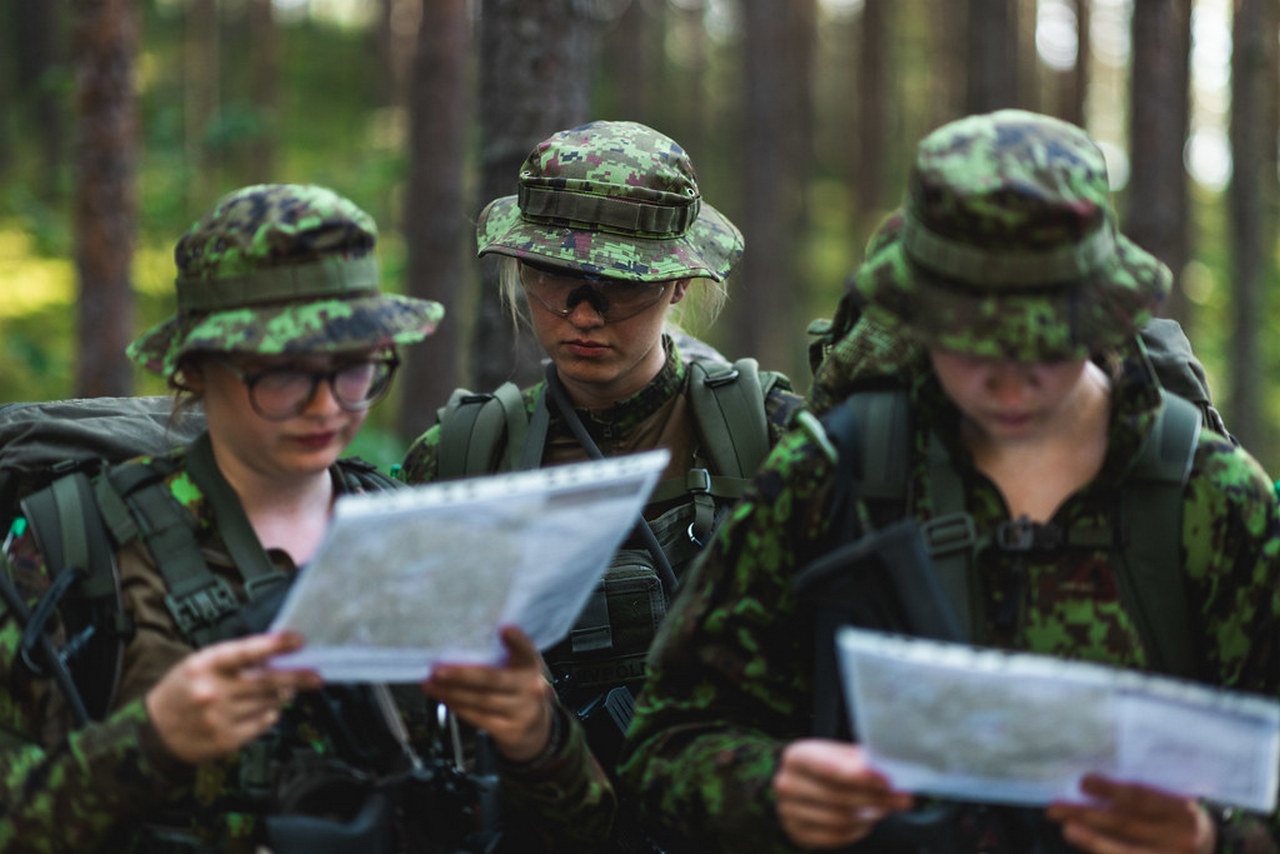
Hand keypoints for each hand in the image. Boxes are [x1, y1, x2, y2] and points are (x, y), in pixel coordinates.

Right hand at [145, 631, 321, 763]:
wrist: (153, 734)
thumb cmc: (181, 692)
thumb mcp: (200, 665)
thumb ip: (235, 660)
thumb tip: (274, 657)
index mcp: (204, 665)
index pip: (246, 651)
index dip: (275, 644)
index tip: (298, 640)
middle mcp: (214, 691)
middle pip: (267, 681)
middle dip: (297, 676)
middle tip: (315, 675)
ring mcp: (221, 718)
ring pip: (269, 702)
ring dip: (281, 695)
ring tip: (282, 689)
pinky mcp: (227, 739)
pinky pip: (263, 722)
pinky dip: (270, 712)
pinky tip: (264, 707)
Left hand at [423, 625, 553, 762]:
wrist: (535, 727)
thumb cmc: (519, 689)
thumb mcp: (519, 669)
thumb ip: (501, 655)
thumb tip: (463, 640)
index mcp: (531, 666)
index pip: (526, 650)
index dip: (517, 640)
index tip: (504, 629)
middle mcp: (530, 688)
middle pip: (493, 679)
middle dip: (462, 675)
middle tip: (438, 669)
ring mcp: (521, 711)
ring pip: (481, 701)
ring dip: (451, 692)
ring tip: (431, 685)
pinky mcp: (509, 731)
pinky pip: (478, 718)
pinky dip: (458, 707)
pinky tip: (444, 698)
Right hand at [772, 739, 912, 848]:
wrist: (804, 783)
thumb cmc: (829, 765)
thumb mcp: (841, 754)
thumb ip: (861, 760)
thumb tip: (889, 770)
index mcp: (796, 756)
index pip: (829, 769)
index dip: (861, 777)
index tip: (888, 782)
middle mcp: (786, 783)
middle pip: (837, 796)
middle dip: (874, 798)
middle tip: (901, 799)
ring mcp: (788, 811)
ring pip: (838, 819)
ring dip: (868, 816)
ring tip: (885, 809)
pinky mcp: (796, 833)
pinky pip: (834, 837)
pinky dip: (857, 831)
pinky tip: (868, 822)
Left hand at [1045, 773, 1214, 853]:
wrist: (1217, 850)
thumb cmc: (1186, 819)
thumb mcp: (1176, 801)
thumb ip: (1144, 795)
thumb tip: (1092, 784)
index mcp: (1183, 811)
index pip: (1141, 797)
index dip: (1111, 789)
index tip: (1082, 781)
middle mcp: (1180, 838)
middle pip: (1126, 824)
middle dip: (1088, 815)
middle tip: (1056, 807)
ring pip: (1125, 850)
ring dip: (1092, 839)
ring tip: (1066, 829)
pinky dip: (1104, 851)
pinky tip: (1084, 842)